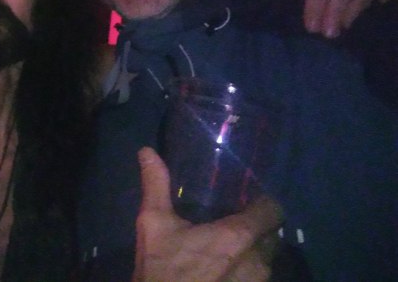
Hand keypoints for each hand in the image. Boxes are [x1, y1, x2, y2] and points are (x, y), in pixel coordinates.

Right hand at [132, 148, 281, 281]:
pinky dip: (247, 275)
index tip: (246, 201)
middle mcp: (258, 262)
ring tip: (227, 252)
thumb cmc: (162, 271)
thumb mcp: (153, 226)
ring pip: (266, 262)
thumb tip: (147, 151)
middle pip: (272, 237)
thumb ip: (156, 185)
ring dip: (253, 254)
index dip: (262, 203)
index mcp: (239, 237)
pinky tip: (224, 274)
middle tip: (233, 225)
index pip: (273, 210)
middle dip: (258, 229)